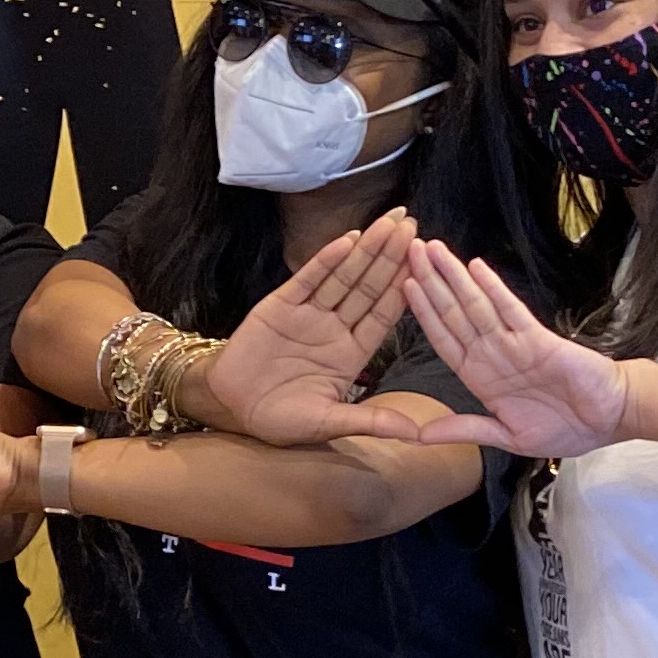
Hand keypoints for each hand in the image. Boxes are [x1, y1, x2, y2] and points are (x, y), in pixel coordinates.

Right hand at [199, 214, 417, 444]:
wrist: (231, 408)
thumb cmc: (280, 419)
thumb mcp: (329, 423)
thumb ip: (371, 421)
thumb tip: (416, 434)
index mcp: (352, 354)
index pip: (383, 315)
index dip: (404, 289)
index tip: (427, 264)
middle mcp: (334, 328)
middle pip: (369, 287)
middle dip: (391, 257)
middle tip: (413, 225)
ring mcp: (308, 314)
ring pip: (343, 277)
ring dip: (367, 250)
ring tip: (390, 222)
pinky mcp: (280, 305)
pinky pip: (308, 279)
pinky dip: (327, 260)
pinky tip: (348, 240)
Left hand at [399, 244, 632, 458]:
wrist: (610, 420)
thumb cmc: (565, 428)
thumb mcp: (507, 437)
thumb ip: (465, 429)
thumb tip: (418, 437)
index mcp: (480, 378)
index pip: (443, 339)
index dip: (421, 314)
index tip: (400, 287)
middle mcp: (492, 355)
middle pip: (453, 313)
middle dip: (430, 282)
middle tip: (407, 249)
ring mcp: (514, 343)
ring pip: (476, 305)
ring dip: (453, 277)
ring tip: (431, 248)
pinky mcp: (539, 339)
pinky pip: (510, 310)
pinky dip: (493, 289)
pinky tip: (475, 267)